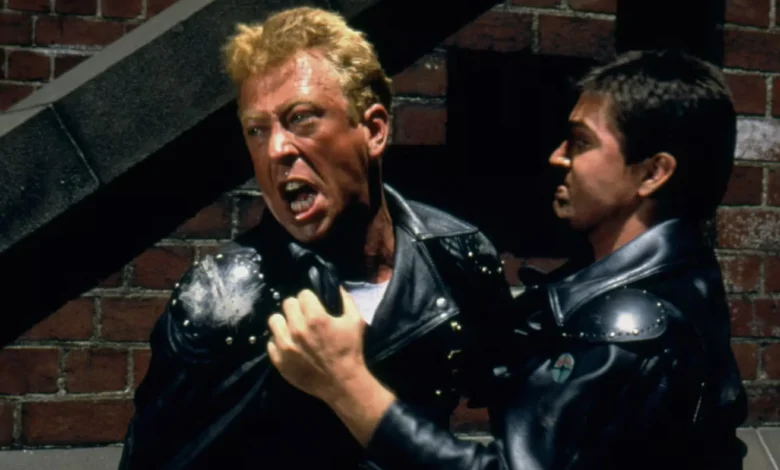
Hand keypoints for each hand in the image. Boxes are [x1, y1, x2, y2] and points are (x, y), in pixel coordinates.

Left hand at [267, 287, 367, 401]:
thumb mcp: (355, 321)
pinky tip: (291, 345)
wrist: (342, 383)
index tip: (314, 306)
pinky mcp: (279, 361)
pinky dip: (279, 342)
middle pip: (287, 304)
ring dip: (284, 322)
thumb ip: (347, 300)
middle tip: (304, 316)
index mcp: (315, 317)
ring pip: (274, 321)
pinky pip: (270, 343)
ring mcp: (285, 346)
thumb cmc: (350, 351)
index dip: (310, 299)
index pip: (303, 294)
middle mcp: (297, 329)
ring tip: (293, 329)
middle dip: (297, 308)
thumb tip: (338, 286)